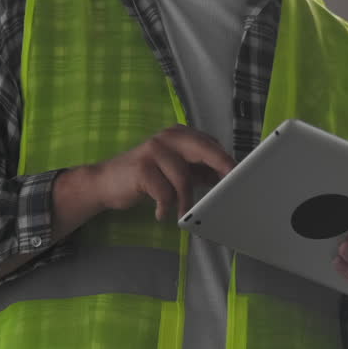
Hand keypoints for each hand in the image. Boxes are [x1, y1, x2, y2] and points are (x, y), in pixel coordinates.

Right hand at [91, 124, 235, 220]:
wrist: (106, 183)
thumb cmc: (146, 178)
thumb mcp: (176, 171)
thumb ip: (198, 171)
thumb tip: (227, 178)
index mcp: (179, 135)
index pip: (209, 144)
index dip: (225, 160)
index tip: (241, 174)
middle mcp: (167, 137)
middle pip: (202, 148)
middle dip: (220, 166)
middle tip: (230, 185)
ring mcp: (153, 150)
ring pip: (183, 177)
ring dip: (185, 201)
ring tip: (182, 213)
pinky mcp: (141, 168)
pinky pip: (164, 192)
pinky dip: (165, 206)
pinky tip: (159, 212)